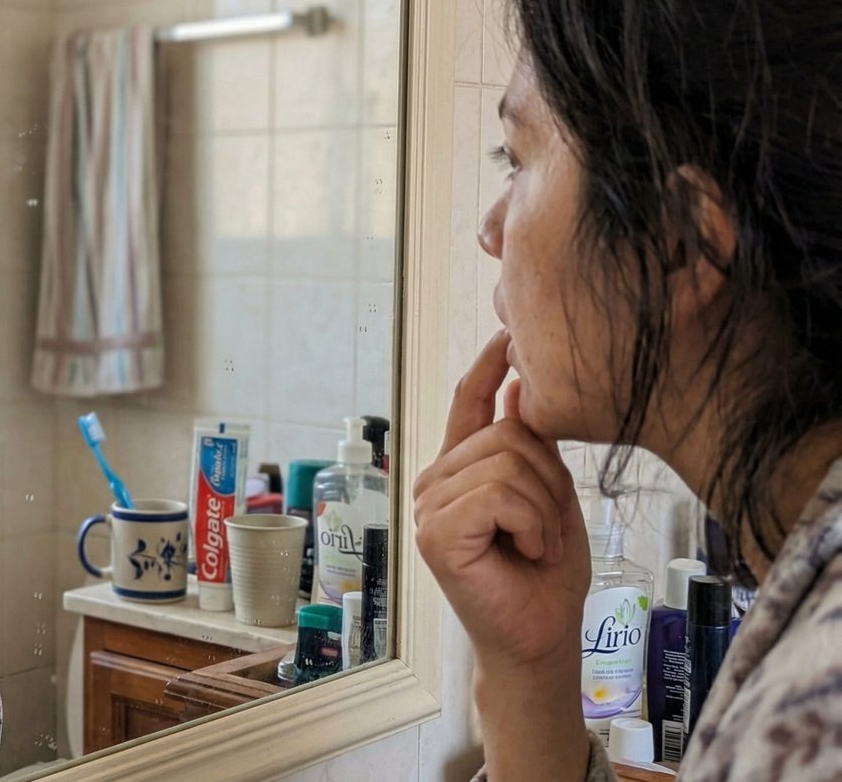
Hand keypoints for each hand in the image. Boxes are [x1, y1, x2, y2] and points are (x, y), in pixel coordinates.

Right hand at [413, 330, 589, 674]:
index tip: (509, 337)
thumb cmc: (544, 577)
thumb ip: (528, 447)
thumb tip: (516, 385)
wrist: (540, 639)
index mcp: (457, 471)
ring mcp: (428, 507)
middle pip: (505, 433)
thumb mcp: (548, 496)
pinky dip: (531, 523)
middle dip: (548, 478)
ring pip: (506, 463)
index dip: (488, 366)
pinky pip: (499, 494)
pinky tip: (525, 550)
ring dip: (543, 507)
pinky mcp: (435, 533)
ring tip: (536, 543)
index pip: (467, 402)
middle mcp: (433, 482)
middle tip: (547, 528)